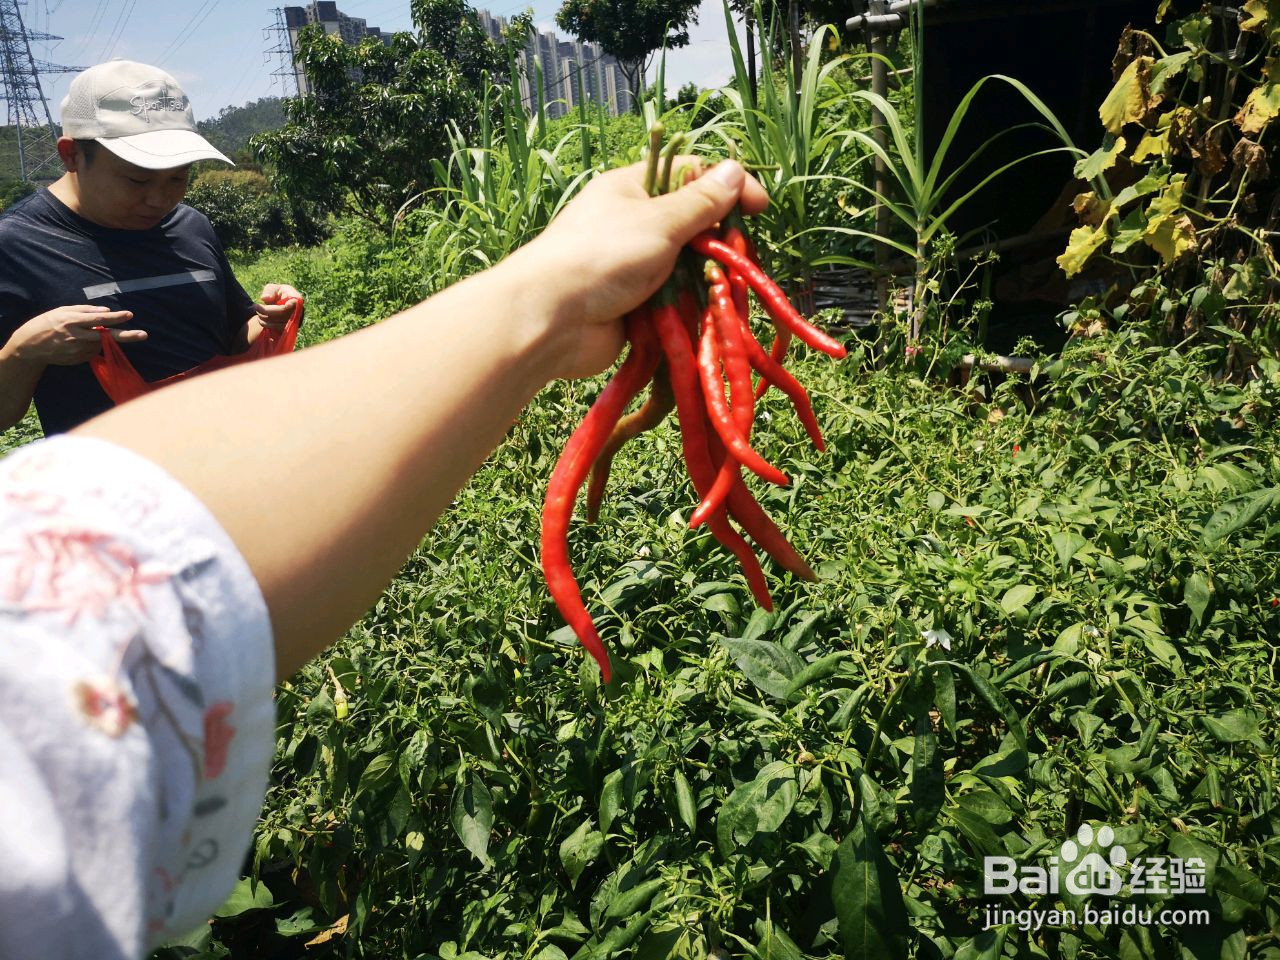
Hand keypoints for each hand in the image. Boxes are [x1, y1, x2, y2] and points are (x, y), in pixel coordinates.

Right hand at [6, 305, 140, 365]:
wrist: (30, 347)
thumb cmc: (47, 323)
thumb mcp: (62, 311)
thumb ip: (84, 310)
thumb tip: (106, 310)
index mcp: (72, 321)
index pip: (98, 319)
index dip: (115, 317)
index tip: (129, 314)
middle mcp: (77, 336)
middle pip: (107, 336)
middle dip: (127, 335)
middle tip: (144, 335)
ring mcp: (78, 350)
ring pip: (100, 343)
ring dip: (99, 338)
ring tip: (80, 334)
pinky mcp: (79, 359)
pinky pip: (93, 351)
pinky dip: (91, 345)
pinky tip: (77, 342)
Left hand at [254, 284, 302, 331]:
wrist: (275, 307)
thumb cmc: (274, 295)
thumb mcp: (271, 289)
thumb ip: (269, 291)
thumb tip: (265, 298)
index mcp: (296, 297)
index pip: (296, 302)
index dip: (289, 304)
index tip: (280, 305)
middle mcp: (299, 310)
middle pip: (284, 312)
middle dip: (267, 310)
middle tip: (255, 307)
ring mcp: (295, 321)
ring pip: (280, 322)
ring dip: (265, 318)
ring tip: (257, 313)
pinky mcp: (289, 329)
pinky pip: (278, 329)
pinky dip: (267, 325)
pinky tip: (261, 321)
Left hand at [510, 158, 767, 380]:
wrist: (550, 320)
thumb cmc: (601, 256)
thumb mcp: (659, 221)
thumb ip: (700, 202)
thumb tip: (735, 170)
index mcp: (633, 189)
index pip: (691, 175)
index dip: (728, 187)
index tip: (760, 208)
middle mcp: (633, 224)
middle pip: (692, 226)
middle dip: (719, 243)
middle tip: (739, 259)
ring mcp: (632, 268)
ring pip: (685, 269)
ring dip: (705, 282)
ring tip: (723, 292)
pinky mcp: (633, 306)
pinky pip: (672, 304)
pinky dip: (688, 310)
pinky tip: (705, 317)